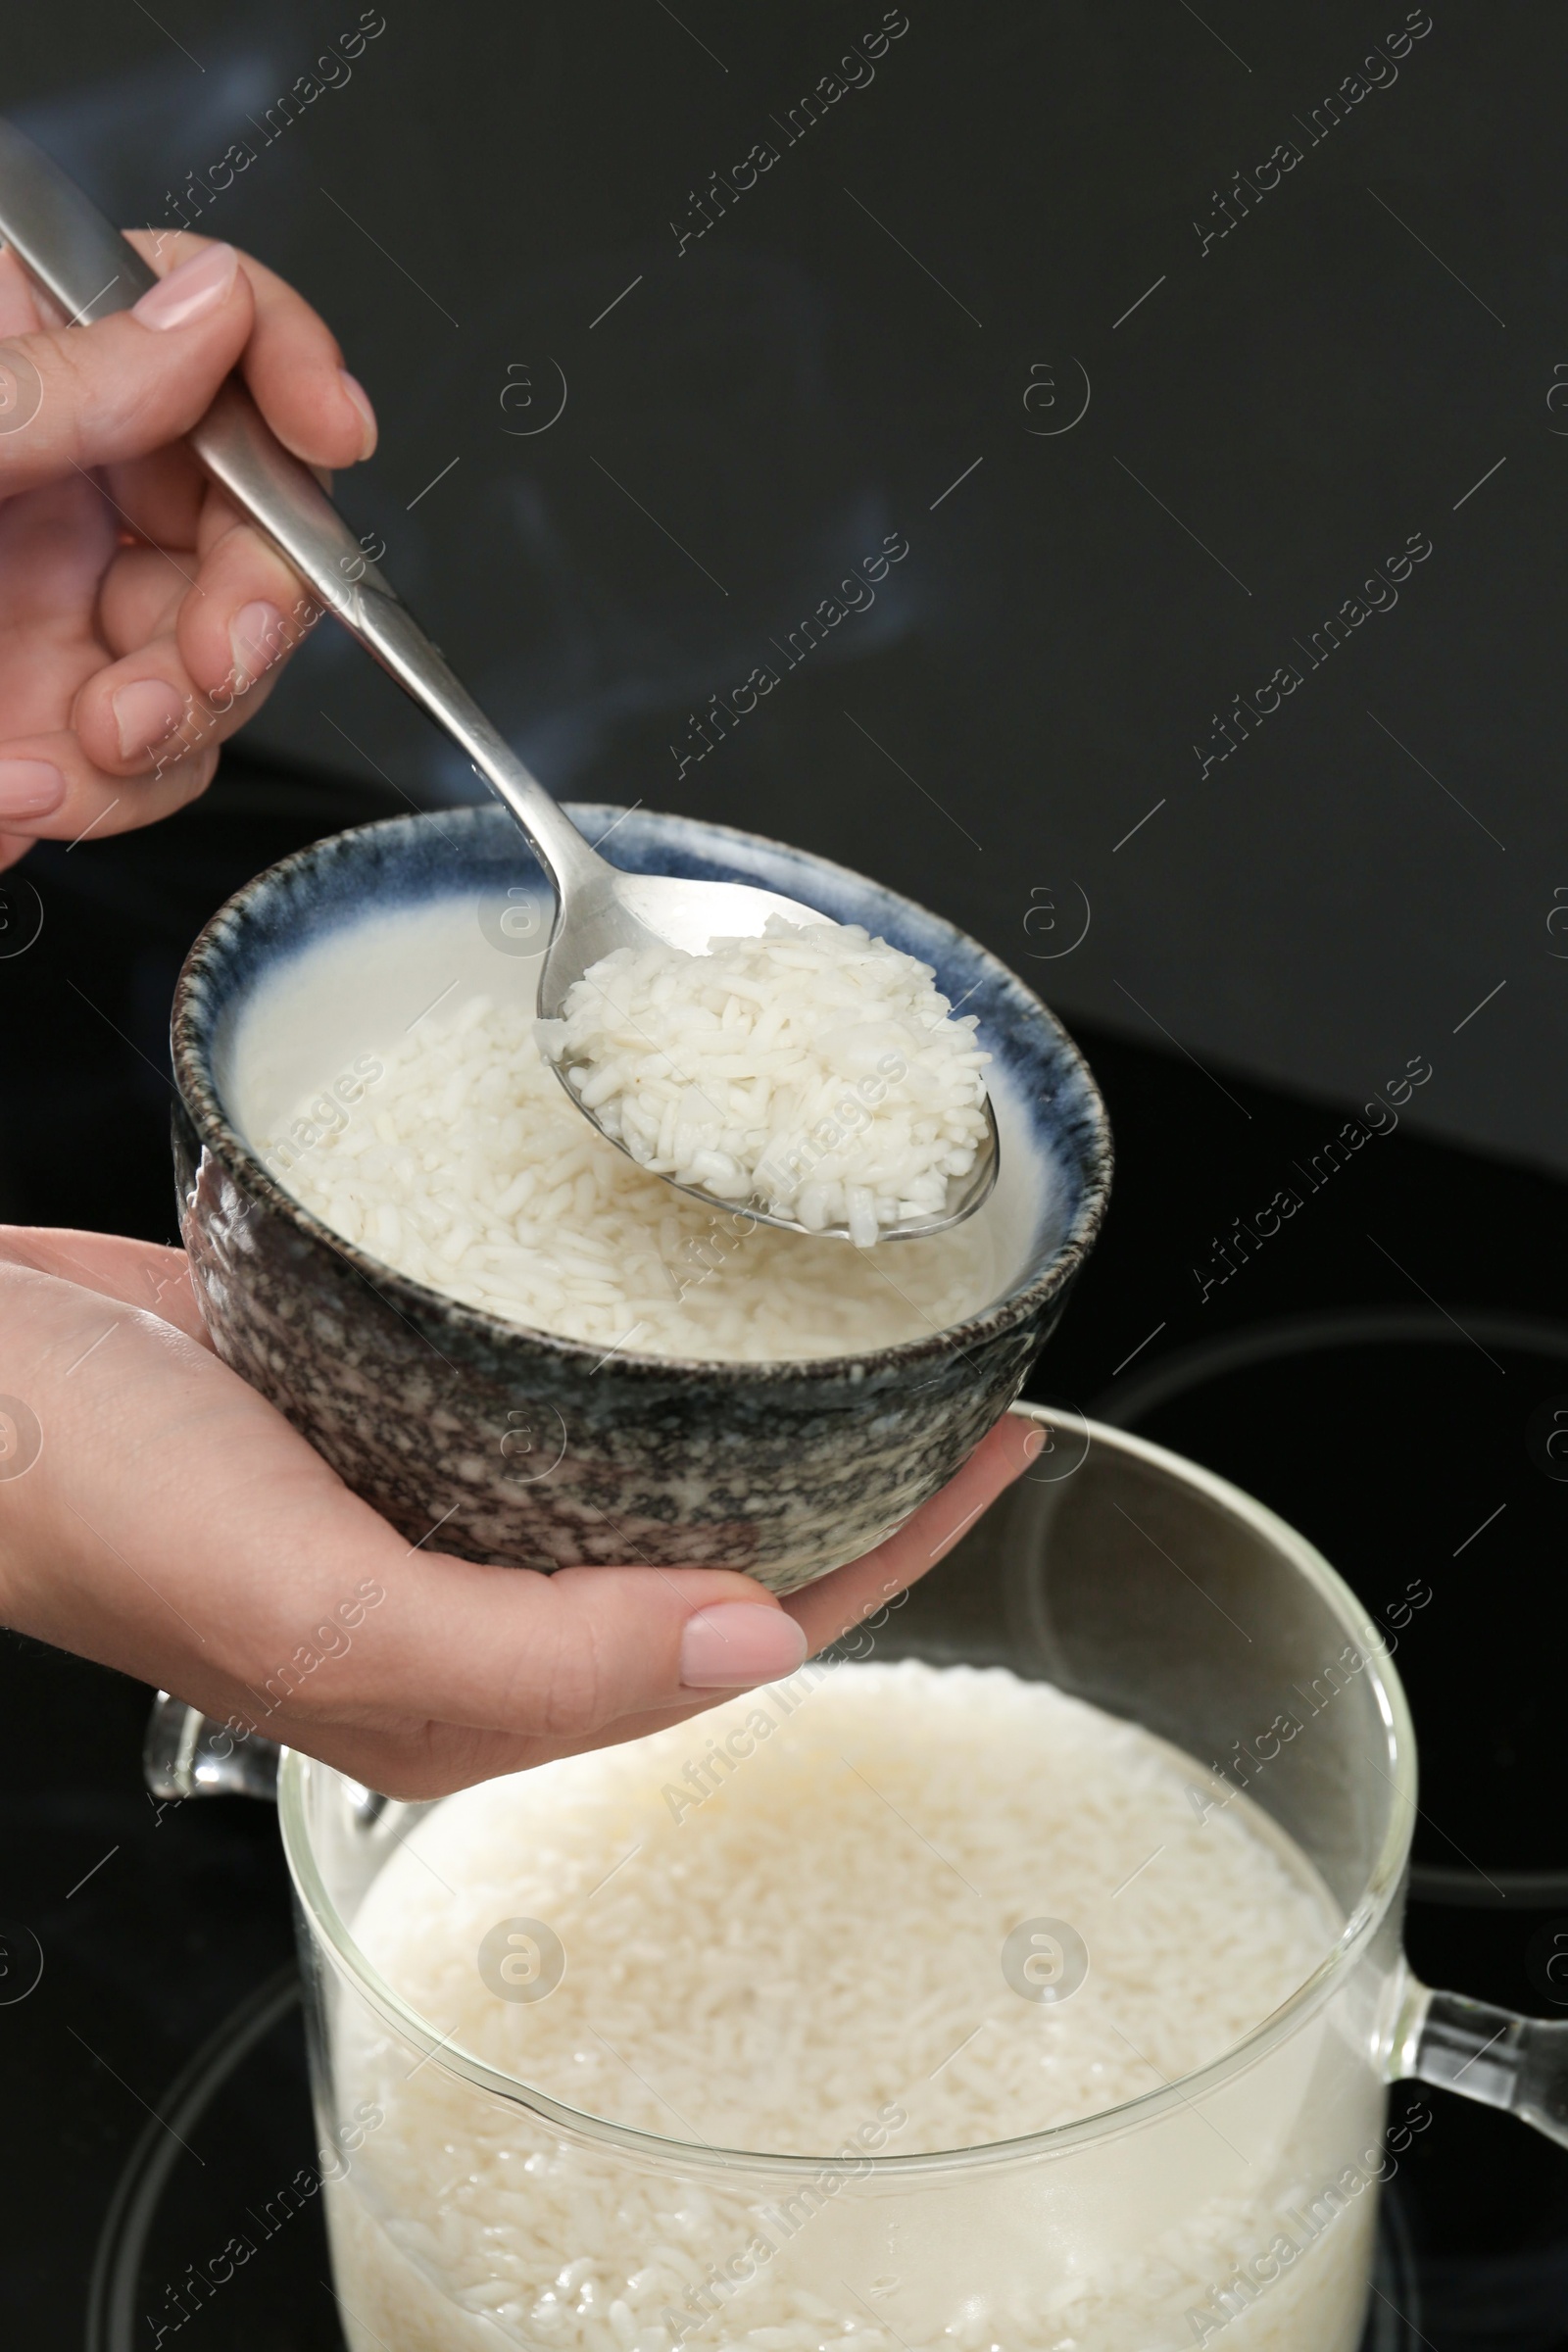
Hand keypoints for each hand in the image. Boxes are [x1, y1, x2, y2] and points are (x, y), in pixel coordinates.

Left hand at [0, 232, 376, 870]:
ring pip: (207, 667)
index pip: (204, 323)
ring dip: (162, 734)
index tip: (332, 432)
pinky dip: (89, 799)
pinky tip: (10, 795)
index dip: (287, 367)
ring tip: (65, 760)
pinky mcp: (39, 721)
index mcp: (25, 361)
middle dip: (243, 614)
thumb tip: (204, 317)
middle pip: (244, 526)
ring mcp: (58, 606)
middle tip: (197, 665)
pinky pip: (133, 767)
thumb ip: (63, 383)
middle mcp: (63, 482)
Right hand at [0, 1228, 1042, 1798]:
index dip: (890, 1554)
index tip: (997, 1446)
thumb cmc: (81, 1499)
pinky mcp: (380, 1393)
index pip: (744, 1636)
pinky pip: (550, 1379)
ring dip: (755, 1400)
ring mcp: (427, 1490)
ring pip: (640, 1459)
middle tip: (957, 1370)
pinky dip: (638, 1336)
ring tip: (855, 1320)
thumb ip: (537, 1654)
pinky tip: (673, 1277)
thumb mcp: (323, 1605)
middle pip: (715, 1549)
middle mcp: (468, 1597)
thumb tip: (755, 1647)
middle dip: (852, 1474)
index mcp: (479, 1682)